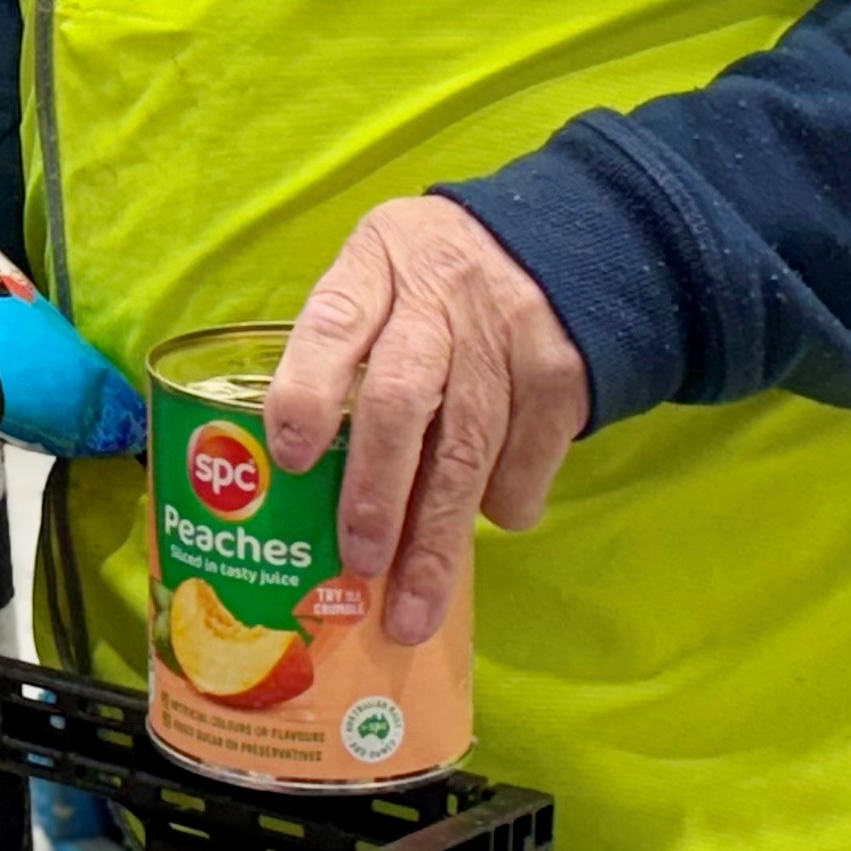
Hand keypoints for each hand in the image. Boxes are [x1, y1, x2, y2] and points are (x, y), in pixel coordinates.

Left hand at [262, 194, 590, 647]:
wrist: (558, 243)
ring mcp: (505, 338)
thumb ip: (342, 348)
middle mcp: (439, 298)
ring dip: (437, 538)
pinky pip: (526, 462)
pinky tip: (481, 524)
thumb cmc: (432, 279)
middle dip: (375, 491)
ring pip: (467, 449)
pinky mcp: (560, 378)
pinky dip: (502, 506)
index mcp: (376, 264)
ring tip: (411, 607)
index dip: (307, 392)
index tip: (289, 458)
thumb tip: (295, 473)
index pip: (331, 324)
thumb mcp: (379, 274)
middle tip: (357, 562)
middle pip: (400, 399)